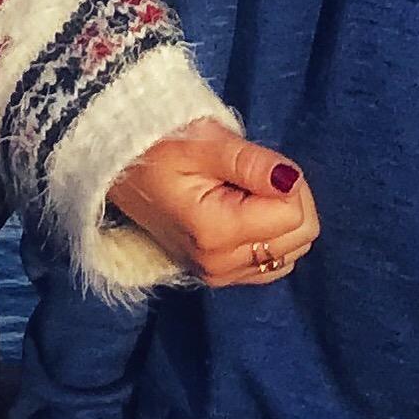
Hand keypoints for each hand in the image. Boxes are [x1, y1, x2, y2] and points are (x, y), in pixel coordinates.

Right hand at [108, 120, 320, 289]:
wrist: (120, 168)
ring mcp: (218, 276)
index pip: (294, 216)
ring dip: (279, 218)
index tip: (257, 163)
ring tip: (243, 191)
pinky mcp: (217, 276)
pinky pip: (270, 263)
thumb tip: (292, 182)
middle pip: (298, 238)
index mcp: (216, 232)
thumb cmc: (161, 145)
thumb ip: (251, 164)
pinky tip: (243, 211)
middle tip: (252, 175)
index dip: (288, 181)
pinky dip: (269, 236)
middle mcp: (220, 265)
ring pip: (290, 252)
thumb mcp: (205, 142)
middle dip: (289, 199)